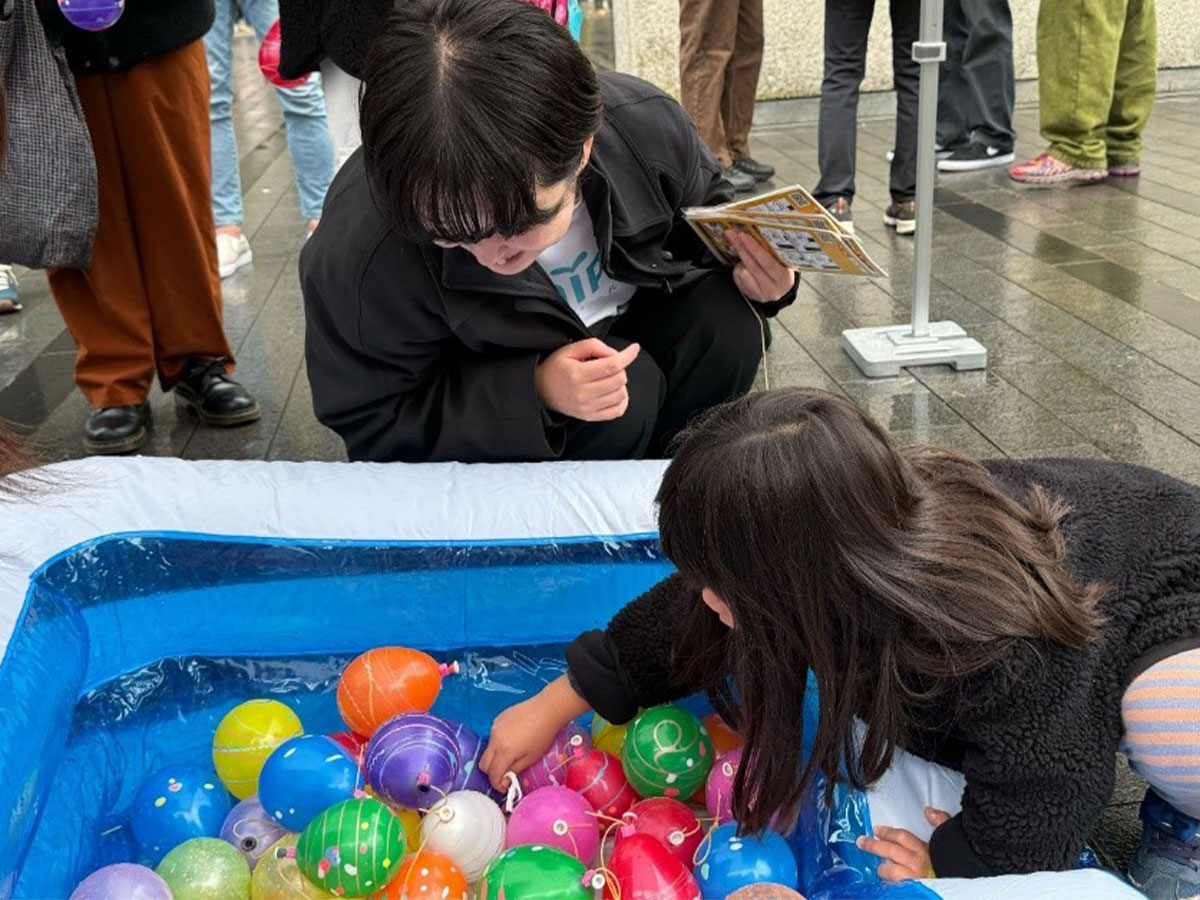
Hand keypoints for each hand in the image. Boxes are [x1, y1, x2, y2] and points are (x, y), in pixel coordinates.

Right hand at [480, 675, 590, 791]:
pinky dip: (498, 743)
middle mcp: (494, 739)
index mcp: (504, 751)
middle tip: (505, 773)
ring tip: (512, 754)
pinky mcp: (497, 719)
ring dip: (496, 757)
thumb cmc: (543, 736)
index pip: (492, 774)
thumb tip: (504, 780)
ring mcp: (494, 728)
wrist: (546, 709)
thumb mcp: (531, 758)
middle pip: (483, 763)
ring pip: (488, 749)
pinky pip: (493, 736)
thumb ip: (514, 770)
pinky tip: (513, 739)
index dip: (497, 784)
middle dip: (492, 772)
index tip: (505, 787)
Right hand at [535, 339, 640, 421]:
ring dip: (620, 383)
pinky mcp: (590, 417)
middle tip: (607, 365)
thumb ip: (594, 346)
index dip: (627, 355)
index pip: (612, 365)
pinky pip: (617, 411)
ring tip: (607, 378)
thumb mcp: (570, 349)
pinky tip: (614, 391)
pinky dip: (622, 400)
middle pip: (619, 379)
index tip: (634, 348)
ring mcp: (587, 408)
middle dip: (619, 368)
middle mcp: (583, 394)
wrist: (540, 391)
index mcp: (577, 374)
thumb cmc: (556, 368)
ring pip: (621, 394)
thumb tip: (616, 354)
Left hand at [727, 229, 795, 303]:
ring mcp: (760, 294)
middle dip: (741, 248)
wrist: (781, 290)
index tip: (743, 235)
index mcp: (784, 277)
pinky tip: (745, 266)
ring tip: (745, 253)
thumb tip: (755, 233)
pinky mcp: (750, 296)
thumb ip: (773, 252)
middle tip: (732, 235)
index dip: (754, 248)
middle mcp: (772, 288)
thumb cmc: (782, 270)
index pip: (767, 262)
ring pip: (743, 273)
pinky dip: (738, 269)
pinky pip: (738, 279)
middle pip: (753, 266)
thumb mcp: (784, 262)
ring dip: (740, 260)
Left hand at [857, 807, 950, 881]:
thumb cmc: (951, 863)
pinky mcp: (914, 890)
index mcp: (924, 849)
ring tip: (879, 867)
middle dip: (874, 845)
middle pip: (891, 851)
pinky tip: (886, 882)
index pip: (902, 837)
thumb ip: (940, 822)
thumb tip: (928, 811)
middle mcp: (918, 863)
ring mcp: (914, 879)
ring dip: (882, 868)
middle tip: (861, 841)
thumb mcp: (948, 840)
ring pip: (891, 871)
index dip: (887, 832)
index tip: (876, 829)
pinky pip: (896, 887)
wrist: (959, 885)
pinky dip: (890, 883)